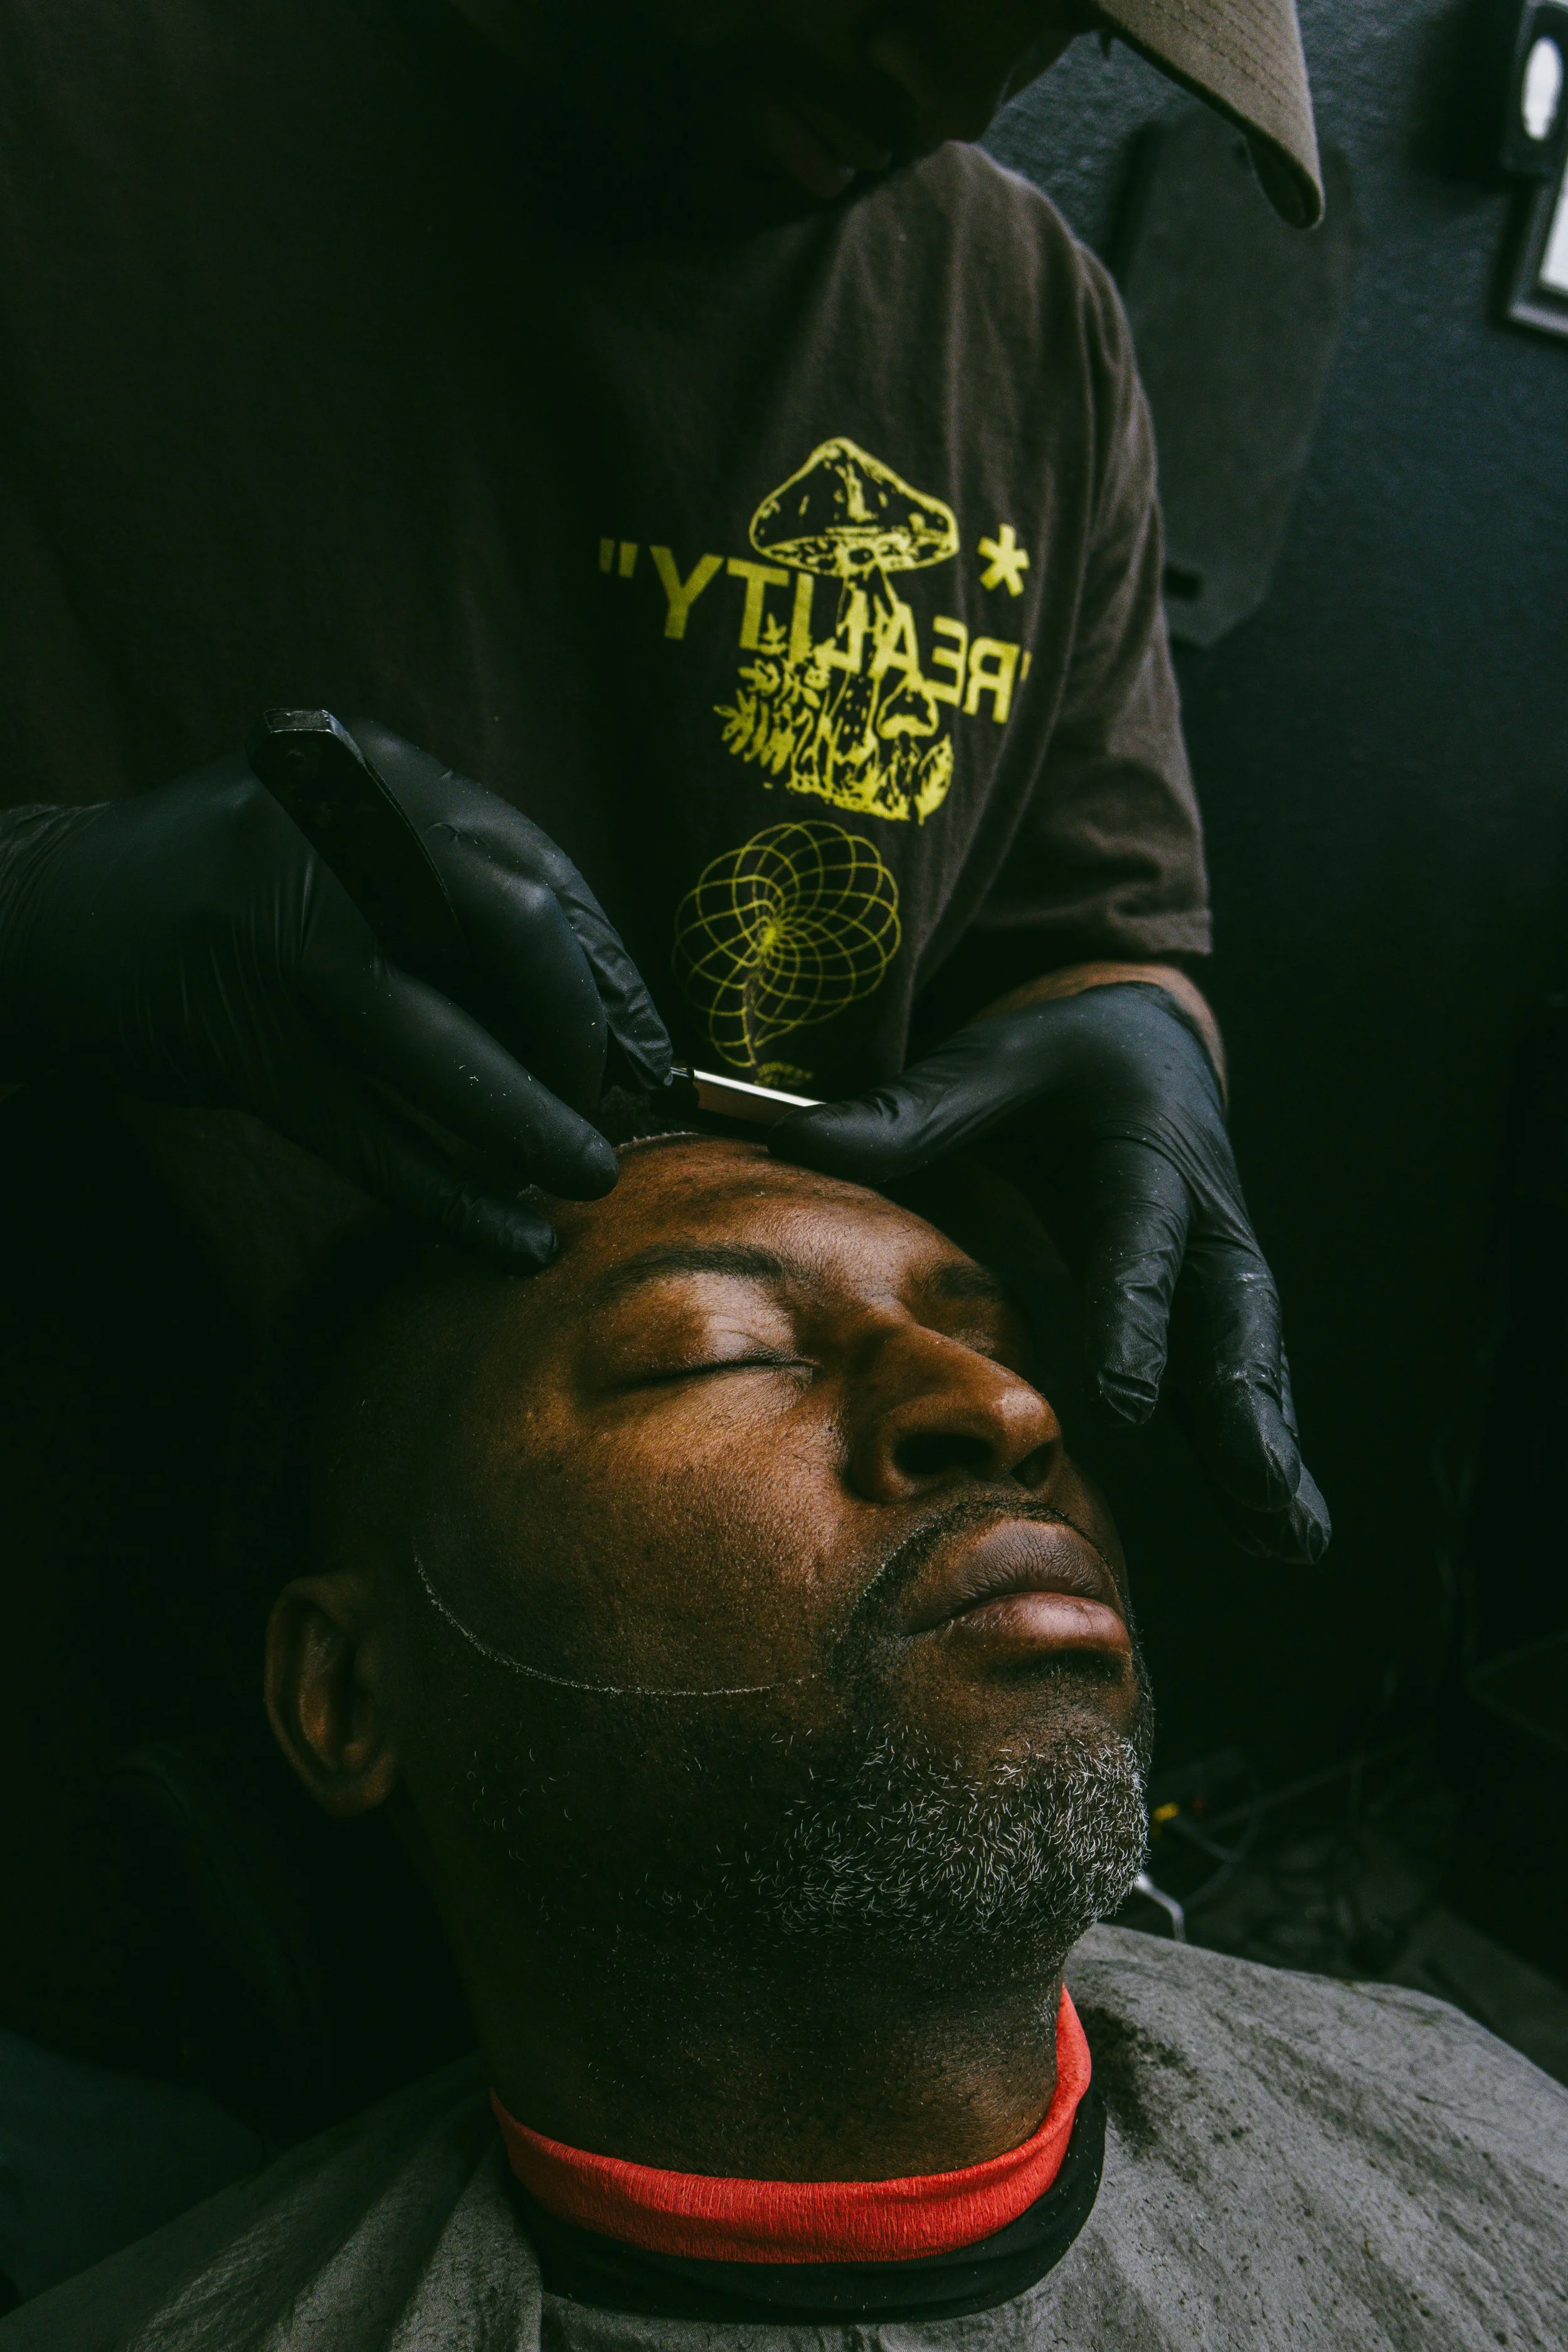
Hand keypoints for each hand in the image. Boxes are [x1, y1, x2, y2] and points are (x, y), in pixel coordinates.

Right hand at [0, 724, 670, 1263]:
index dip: (608, 974)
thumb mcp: (344, 855)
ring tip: (585, 1179)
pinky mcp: (235, 1032)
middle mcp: (331, 829)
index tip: (649, 1054)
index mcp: (374, 775)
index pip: (537, 871)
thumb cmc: (229, 900)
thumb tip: (612, 1025)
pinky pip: (368, 1130)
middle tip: (605, 1104)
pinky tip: (509, 1238)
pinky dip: (449, 1192)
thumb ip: (458, 908)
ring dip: (531, 1124)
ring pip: (441, 1043)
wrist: (41, 917)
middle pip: (512, 926)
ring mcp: (275, 928)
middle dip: (580, 1031)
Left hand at [771, 985, 1328, 1563]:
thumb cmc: (1057, 1058)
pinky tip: (1282, 1533)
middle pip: (1231, 1317)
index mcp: (1147, 1152)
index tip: (1122, 1400)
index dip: (1136, 1316)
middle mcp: (1204, 1218)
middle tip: (1256, 1483)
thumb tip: (796, 1139)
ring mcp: (1219, 1272)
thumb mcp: (991, 1063)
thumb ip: (907, 1112)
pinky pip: (1244, 1386)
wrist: (1144, 1043)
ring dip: (1271, 1450)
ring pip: (1253, 1365)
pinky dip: (1265, 1453)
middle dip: (1247, 1404)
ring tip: (1291, 1540)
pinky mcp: (1214, 1312)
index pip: (1139, 1243)